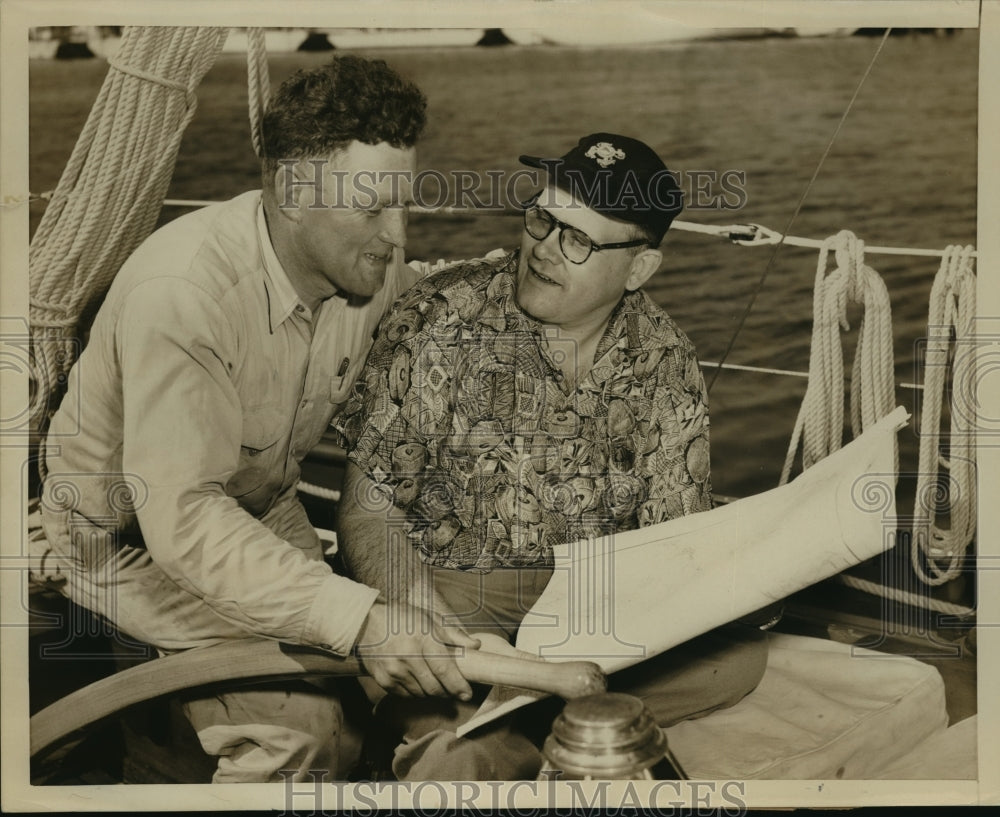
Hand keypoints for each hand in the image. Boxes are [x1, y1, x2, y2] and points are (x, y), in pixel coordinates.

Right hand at [355, 600, 480, 700]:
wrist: (366, 623)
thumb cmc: (403, 619)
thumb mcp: (431, 619)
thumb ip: (455, 635)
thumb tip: (476, 646)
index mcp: (423, 639)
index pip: (445, 671)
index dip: (458, 686)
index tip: (467, 694)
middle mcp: (408, 657)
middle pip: (435, 688)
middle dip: (447, 691)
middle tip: (453, 688)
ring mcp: (394, 671)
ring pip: (422, 694)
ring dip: (432, 691)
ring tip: (434, 679)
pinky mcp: (384, 680)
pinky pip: (407, 695)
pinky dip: (416, 691)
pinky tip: (417, 679)